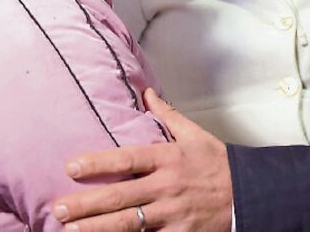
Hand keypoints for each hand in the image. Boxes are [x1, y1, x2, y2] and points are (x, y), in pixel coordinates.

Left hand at [53, 89, 232, 230]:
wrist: (250, 195)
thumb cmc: (218, 164)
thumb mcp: (195, 135)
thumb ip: (167, 115)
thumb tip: (147, 92)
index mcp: (169, 158)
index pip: (127, 159)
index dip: (97, 163)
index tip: (70, 167)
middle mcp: (167, 186)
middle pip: (120, 196)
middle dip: (86, 204)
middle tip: (59, 209)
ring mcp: (173, 214)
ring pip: (129, 224)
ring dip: (97, 229)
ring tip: (70, 231)